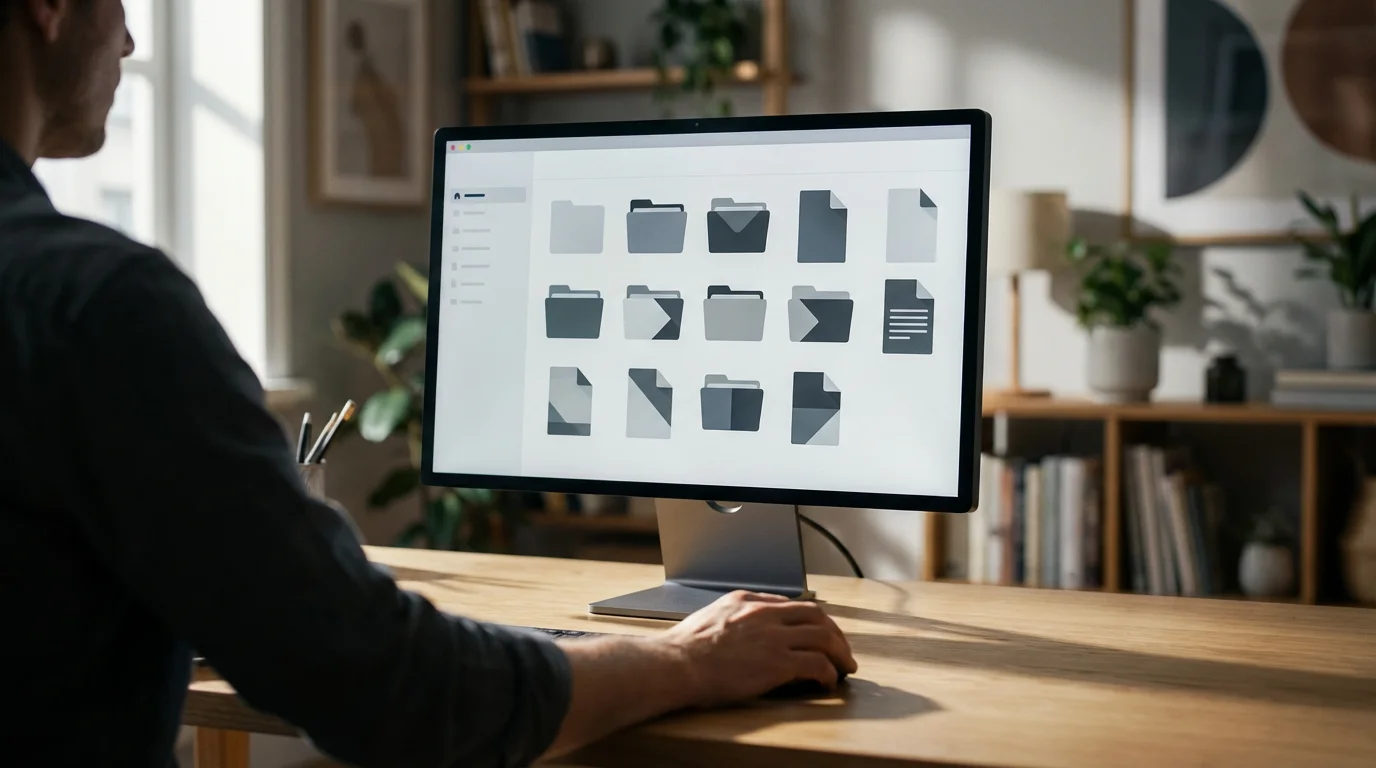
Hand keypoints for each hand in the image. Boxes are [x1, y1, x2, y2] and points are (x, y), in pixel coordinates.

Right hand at [660, 591, 856, 705]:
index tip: (819, 634)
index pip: (793, 604)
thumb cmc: (685, 648)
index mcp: (748, 601)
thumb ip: (734, 615)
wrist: (677, 664)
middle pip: (816, 616)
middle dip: (835, 634)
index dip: (812, 621)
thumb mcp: (711, 616)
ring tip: (845, 667)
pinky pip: (816, 664)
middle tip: (842, 650)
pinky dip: (829, 673)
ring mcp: (772, 637)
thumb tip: (745, 627)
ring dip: (840, 653)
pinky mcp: (777, 662)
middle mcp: (765, 614)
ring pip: (823, 637)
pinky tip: (828, 683)